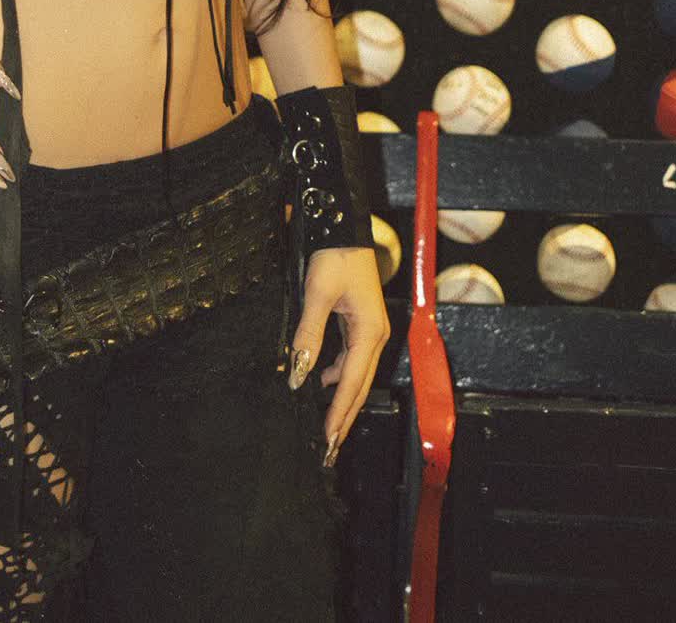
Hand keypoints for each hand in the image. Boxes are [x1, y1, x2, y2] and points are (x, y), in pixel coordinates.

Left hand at [287, 245, 389, 466]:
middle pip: (359, 386)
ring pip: (356, 374)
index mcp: (369, 332)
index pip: (351, 383)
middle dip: (344, 417)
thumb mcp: (317, 294)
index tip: (328, 439)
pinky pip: (352, 358)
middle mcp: (376, 336)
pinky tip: (323, 379)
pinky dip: (339, 375)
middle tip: (331, 449)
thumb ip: (309, 334)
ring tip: (327, 425)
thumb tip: (299, 371)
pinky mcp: (363, 324)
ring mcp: (371, 330)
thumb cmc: (335, 257)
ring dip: (342, 399)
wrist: (345, 228)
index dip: (338, 413)